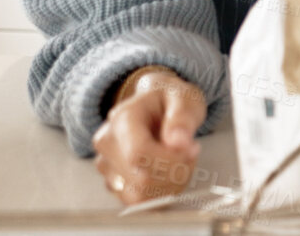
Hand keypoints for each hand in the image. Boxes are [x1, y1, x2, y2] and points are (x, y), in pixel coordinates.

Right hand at [92, 66, 204, 204]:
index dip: (171, 160)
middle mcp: (107, 143)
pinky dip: (160, 192)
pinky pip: (138, 201)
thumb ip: (183, 118)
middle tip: (191, 152)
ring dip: (170, 184)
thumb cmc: (170, 100)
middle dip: (175, 172)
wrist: (155, 104)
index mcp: (122, 118)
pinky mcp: (113, 181)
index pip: (139, 154)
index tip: (192, 149)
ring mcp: (107, 164)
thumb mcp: (184, 98)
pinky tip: (171, 173)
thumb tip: (178, 142)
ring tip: (181, 161)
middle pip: (141, 179)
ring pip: (139, 195)